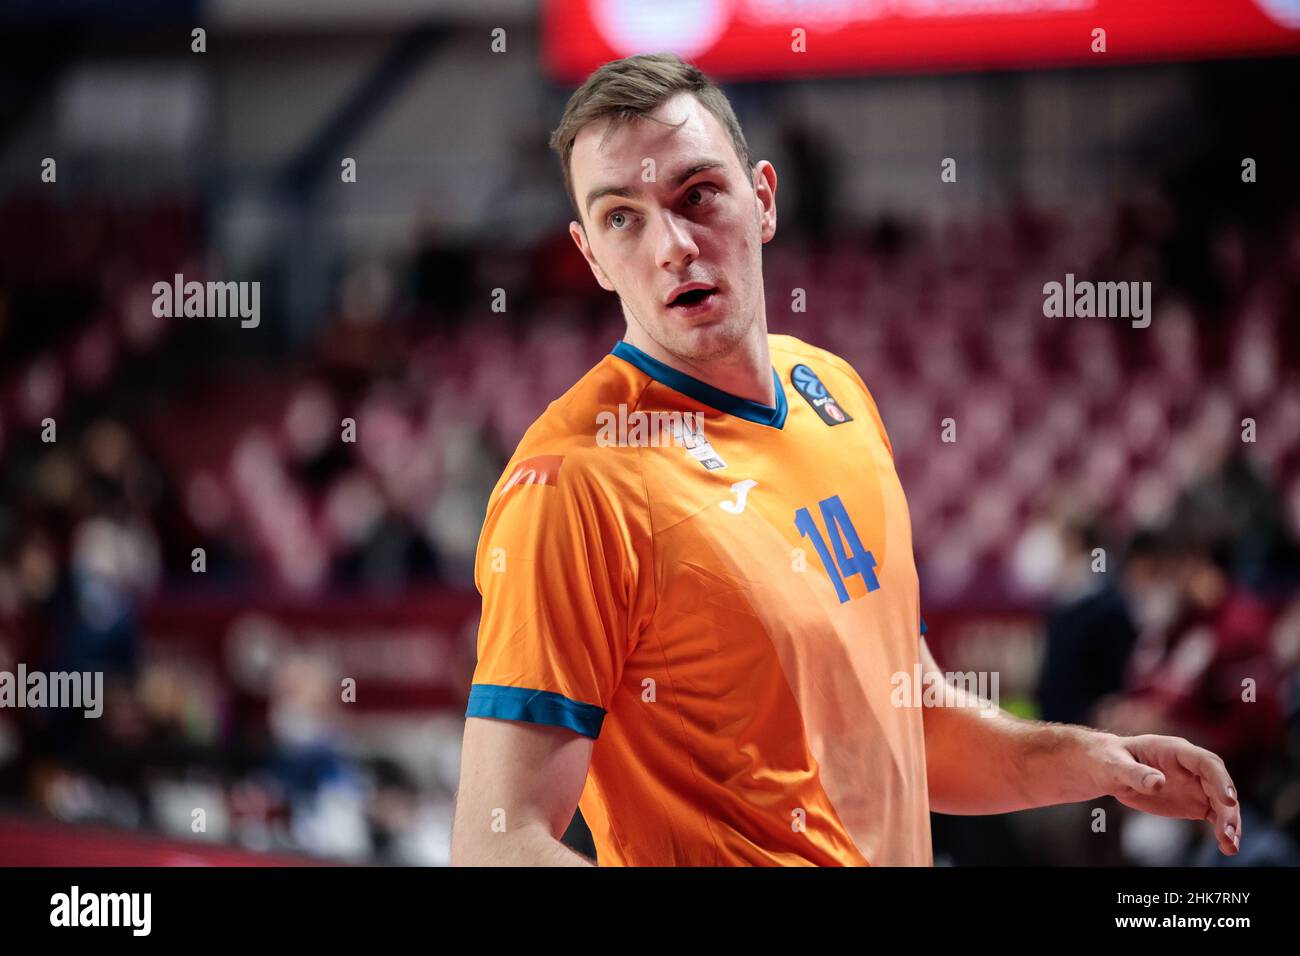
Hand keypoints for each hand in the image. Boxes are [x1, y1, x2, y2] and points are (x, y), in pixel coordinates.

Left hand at [1087, 732, 1240, 855]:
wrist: (1108, 769)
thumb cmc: (1110, 760)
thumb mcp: (1116, 765)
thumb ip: (1136, 773)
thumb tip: (1158, 783)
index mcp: (1175, 750)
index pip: (1206, 762)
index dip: (1220, 779)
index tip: (1228, 799)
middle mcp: (1192, 767)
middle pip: (1220, 786)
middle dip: (1228, 809)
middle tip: (1229, 833)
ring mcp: (1196, 785)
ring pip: (1222, 803)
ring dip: (1230, 824)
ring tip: (1230, 847)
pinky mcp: (1195, 803)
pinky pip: (1215, 815)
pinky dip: (1224, 830)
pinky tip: (1228, 847)